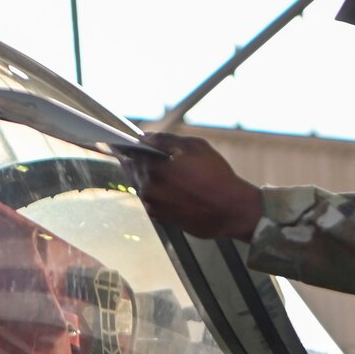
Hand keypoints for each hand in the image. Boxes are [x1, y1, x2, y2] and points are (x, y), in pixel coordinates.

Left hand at [132, 132, 263, 240]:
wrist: (230, 211)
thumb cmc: (217, 177)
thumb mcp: (196, 147)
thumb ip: (166, 140)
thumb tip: (147, 137)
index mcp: (153, 166)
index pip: (130, 151)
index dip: (128, 144)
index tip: (123, 141)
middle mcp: (148, 187)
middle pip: (132, 168)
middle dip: (135, 159)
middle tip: (137, 152)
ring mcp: (152, 203)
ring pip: (139, 183)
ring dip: (144, 175)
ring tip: (158, 169)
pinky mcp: (158, 216)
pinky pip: (148, 198)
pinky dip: (152, 190)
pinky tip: (166, 185)